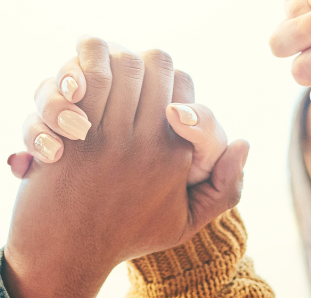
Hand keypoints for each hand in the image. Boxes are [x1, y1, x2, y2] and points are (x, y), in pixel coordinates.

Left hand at [1, 39, 249, 297]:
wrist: (66, 254)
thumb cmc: (126, 234)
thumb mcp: (183, 223)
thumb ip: (224, 188)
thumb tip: (245, 142)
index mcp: (175, 156)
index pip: (183, 84)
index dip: (167, 76)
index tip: (151, 85)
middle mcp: (148, 143)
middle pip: (155, 64)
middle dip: (140, 60)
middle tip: (125, 69)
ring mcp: (110, 138)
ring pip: (124, 64)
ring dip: (112, 55)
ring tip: (102, 60)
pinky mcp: (75, 135)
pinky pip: (89, 79)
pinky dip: (84, 64)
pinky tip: (79, 71)